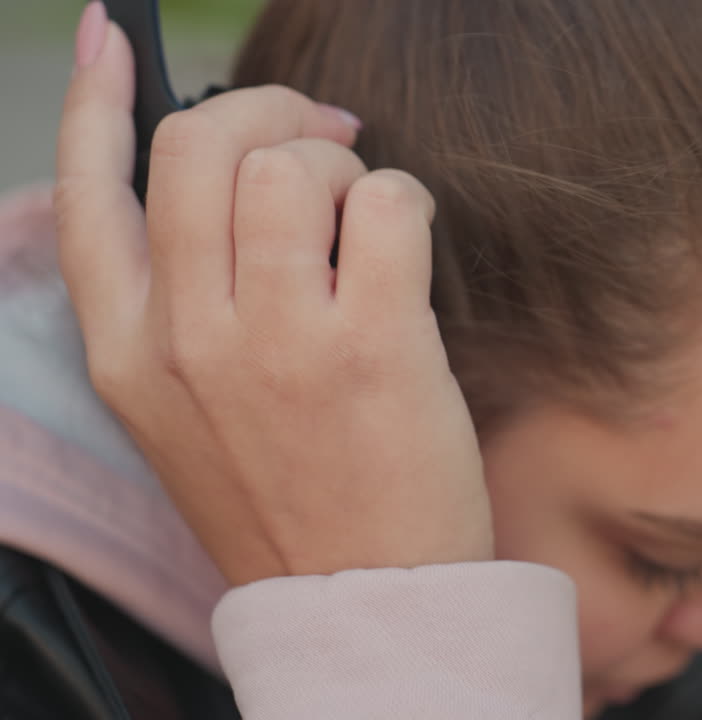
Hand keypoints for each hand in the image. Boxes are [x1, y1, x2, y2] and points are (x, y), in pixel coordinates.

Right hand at [55, 9, 491, 586]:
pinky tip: (412, 244)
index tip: (112, 37)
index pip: (88, 193)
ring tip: (367, 218)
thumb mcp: (192, 415)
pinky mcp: (372, 344)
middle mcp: (184, 337)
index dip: (95, 99)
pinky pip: (387, 202)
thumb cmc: (294, 499)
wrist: (363, 600)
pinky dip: (406, 199)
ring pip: (289, 162)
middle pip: (199, 147)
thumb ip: (185, 310)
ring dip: (342, 165)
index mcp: (127, 353)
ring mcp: (275, 339)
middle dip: (268, 111)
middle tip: (325, 134)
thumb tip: (235, 189)